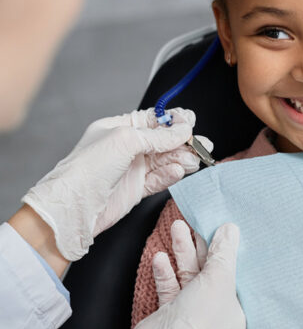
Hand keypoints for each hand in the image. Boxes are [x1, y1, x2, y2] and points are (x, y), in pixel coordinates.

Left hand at [20, 108, 201, 260]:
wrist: (75, 207)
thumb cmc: (88, 168)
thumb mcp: (126, 140)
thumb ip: (159, 135)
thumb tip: (183, 130)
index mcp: (119, 128)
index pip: (153, 120)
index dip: (173, 121)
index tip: (190, 122)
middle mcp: (127, 147)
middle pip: (163, 140)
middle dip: (184, 141)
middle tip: (201, 144)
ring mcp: (132, 168)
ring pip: (165, 160)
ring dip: (182, 158)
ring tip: (194, 160)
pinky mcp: (136, 188)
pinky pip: (160, 178)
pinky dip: (171, 175)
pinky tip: (179, 171)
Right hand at [114, 222, 245, 328]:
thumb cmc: (203, 316)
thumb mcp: (220, 277)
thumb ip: (224, 251)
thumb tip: (230, 228)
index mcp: (240, 307)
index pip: (240, 273)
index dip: (234, 251)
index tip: (228, 229)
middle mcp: (218, 309)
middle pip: (212, 270)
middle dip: (203, 245)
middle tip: (197, 220)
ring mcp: (193, 310)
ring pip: (189, 274)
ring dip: (183, 251)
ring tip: (178, 226)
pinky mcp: (171, 312)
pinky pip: (171, 286)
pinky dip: (166, 271)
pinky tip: (160, 256)